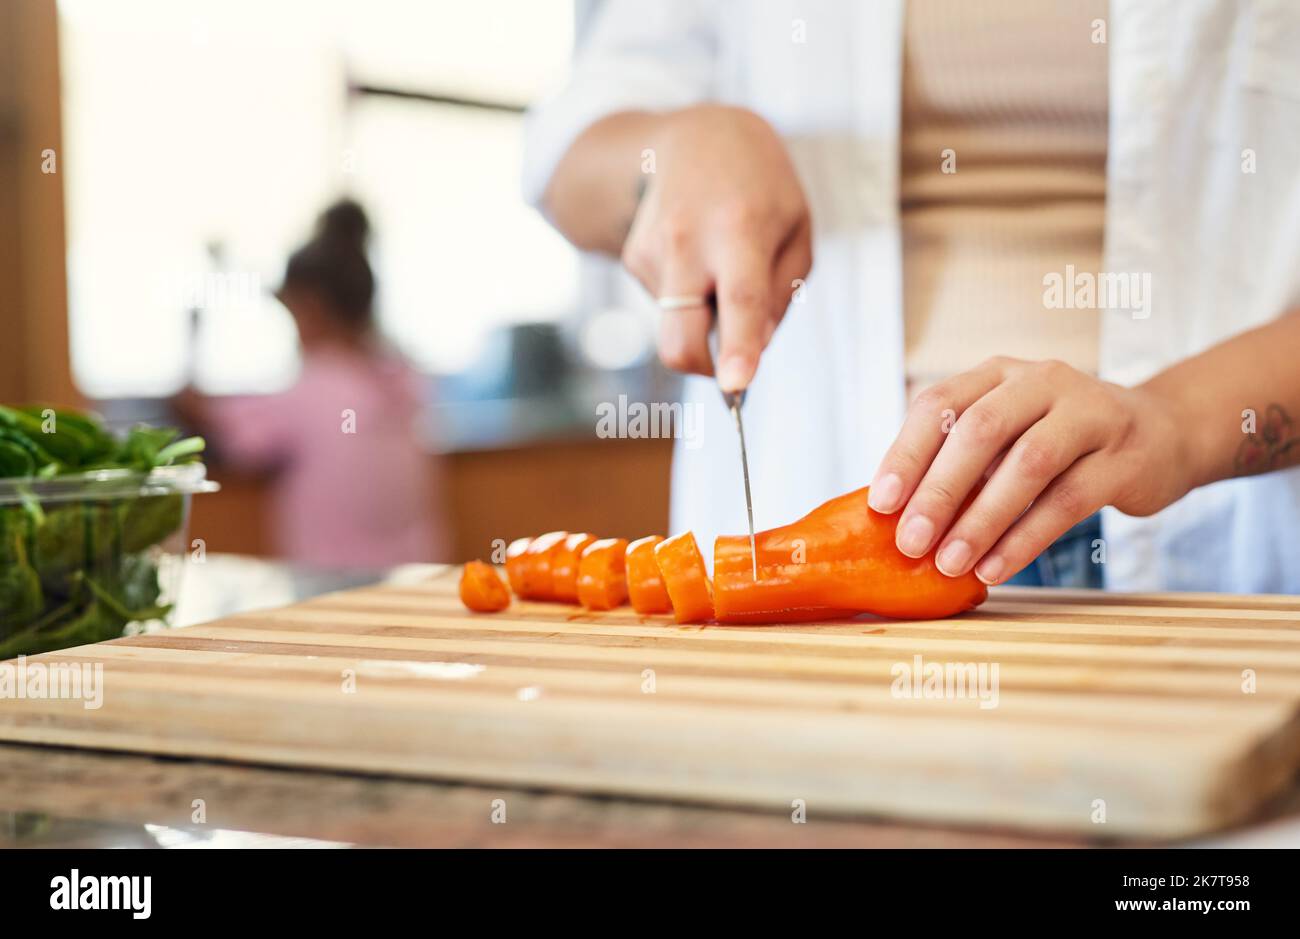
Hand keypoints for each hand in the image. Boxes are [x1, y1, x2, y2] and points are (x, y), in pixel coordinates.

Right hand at [621, 105, 811, 391]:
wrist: (696, 136)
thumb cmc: (761, 187)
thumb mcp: (796, 228)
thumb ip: (781, 294)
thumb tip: (755, 350)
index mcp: (740, 230)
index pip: (739, 300)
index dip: (739, 348)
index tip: (735, 386)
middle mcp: (688, 241)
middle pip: (680, 337)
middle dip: (701, 370)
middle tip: (727, 371)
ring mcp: (652, 250)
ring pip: (678, 325)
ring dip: (704, 314)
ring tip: (719, 260)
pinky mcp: (633, 257)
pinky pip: (667, 305)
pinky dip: (688, 296)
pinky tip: (697, 254)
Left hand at [867, 357, 1195, 584]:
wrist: (1160, 436)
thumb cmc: (1060, 442)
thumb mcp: (1007, 436)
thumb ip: (958, 462)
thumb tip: (893, 517)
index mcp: (999, 373)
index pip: (940, 403)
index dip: (906, 453)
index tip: (881, 503)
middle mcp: (1042, 382)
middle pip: (981, 429)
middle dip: (940, 490)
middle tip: (911, 542)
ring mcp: (1089, 414)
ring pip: (1029, 464)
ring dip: (983, 519)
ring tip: (950, 563)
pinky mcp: (1124, 457)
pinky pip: (1069, 500)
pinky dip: (1026, 538)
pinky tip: (996, 567)